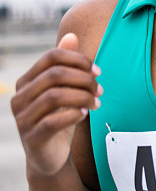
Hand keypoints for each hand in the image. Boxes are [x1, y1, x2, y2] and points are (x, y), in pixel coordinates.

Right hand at [11, 33, 100, 176]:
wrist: (51, 155)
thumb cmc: (60, 117)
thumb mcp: (66, 90)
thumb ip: (67, 65)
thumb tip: (71, 35)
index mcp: (27, 81)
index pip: (52, 57)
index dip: (79, 60)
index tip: (98, 71)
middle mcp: (20, 97)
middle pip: (54, 75)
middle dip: (83, 79)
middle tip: (100, 89)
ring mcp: (22, 118)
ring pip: (54, 96)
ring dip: (82, 96)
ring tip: (97, 102)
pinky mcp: (31, 137)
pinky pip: (52, 121)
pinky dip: (73, 114)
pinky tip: (85, 114)